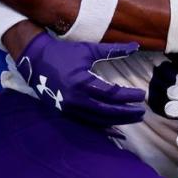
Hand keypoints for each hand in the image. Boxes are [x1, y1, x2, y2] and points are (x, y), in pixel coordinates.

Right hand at [12, 31, 146, 126]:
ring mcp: (70, 108)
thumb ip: (113, 50)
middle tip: (142, 112)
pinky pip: (87, 124)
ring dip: (118, 121)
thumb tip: (136, 46)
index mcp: (82, 82)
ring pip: (98, 120)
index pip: (111, 93)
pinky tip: (116, 131)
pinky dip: (103, 128)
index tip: (141, 95)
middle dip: (126, 113)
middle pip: (107, 111)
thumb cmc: (63, 53)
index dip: (128, 96)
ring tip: (134, 119)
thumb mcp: (88, 50)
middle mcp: (76, 99)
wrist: (35, 60)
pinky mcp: (65, 112)